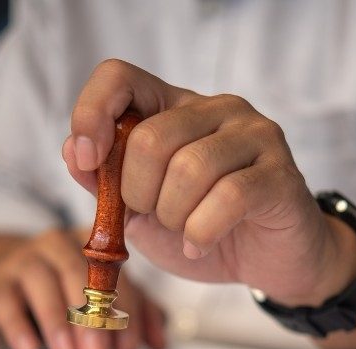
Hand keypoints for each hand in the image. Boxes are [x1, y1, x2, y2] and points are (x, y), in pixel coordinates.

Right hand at [0, 228, 165, 348]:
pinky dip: (17, 326)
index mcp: (92, 245)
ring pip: (42, 283)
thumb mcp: (99, 296)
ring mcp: (24, 259)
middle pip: (80, 274)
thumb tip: (160, 343)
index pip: (118, 276)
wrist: (0, 278)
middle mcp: (58, 244)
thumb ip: (134, 312)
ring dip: (56, 320)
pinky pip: (7, 301)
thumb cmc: (61, 290)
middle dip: (92, 316)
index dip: (125, 311)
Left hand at [63, 59, 355, 306]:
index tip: (91, 161)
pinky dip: (202, 233)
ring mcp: (255, 136)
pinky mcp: (281, 173)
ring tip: (184, 233)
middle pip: (150, 138)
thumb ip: (106, 183)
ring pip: (189, 168)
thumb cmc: (204, 232)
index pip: (120, 77)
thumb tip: (74, 151)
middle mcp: (218, 109)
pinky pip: (227, 198)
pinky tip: (201, 245)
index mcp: (176, 108)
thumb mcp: (141, 213)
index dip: (92, 113)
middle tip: (156, 217)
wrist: (269, 263)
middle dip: (138, 194)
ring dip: (174, 217)